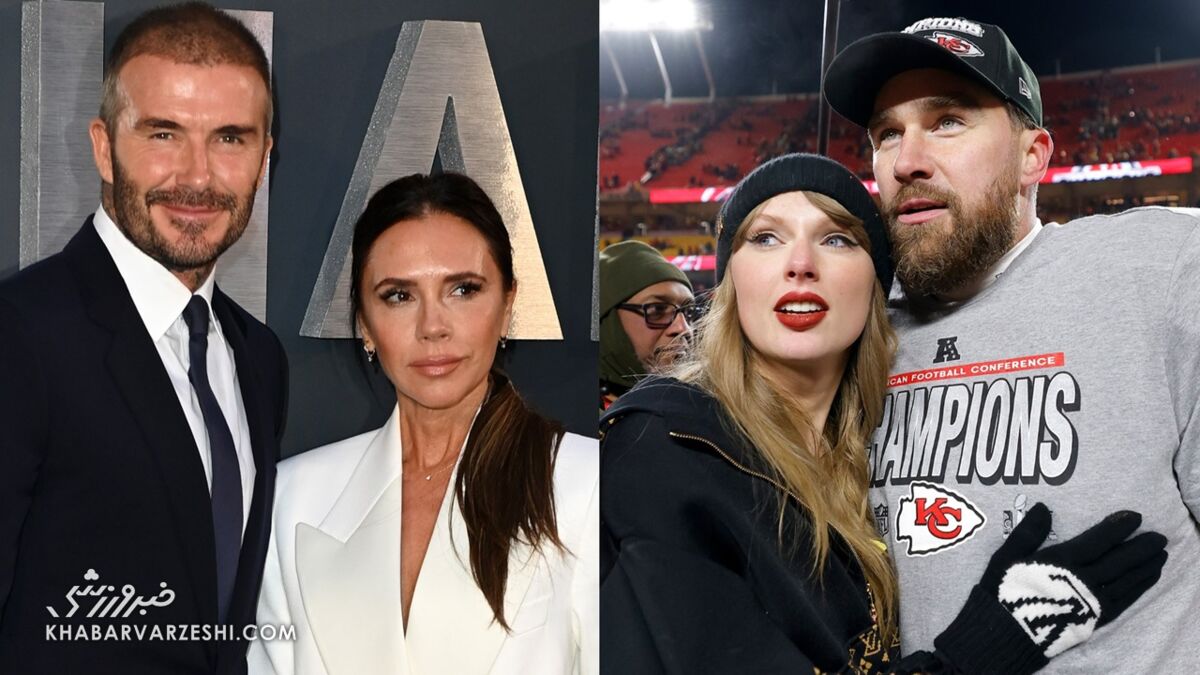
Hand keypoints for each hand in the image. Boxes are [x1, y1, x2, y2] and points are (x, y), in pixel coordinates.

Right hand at [983, 503, 1166, 655]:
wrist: (1006, 632)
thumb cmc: (1004, 591)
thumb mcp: (1007, 556)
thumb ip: (1027, 532)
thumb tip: (1045, 508)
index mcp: (1061, 562)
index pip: (1097, 541)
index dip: (1118, 528)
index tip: (1135, 516)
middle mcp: (1081, 580)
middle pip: (1118, 561)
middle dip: (1141, 548)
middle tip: (1159, 537)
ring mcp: (1091, 601)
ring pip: (1126, 580)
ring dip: (1145, 567)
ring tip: (1160, 555)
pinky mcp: (1094, 618)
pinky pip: (1123, 600)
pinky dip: (1139, 588)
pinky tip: (1148, 579)